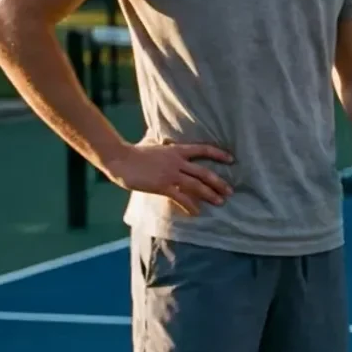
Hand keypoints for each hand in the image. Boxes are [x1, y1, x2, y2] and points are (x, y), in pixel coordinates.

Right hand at [101, 140, 233, 215]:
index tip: (232, 159)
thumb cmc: (134, 152)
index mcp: (176, 150)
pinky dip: (190, 205)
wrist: (119, 158)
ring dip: (210, 194)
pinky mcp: (162, 186)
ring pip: (196, 185)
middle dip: (219, 182)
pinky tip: (197, 212)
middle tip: (230, 191)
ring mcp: (170, 174)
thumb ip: (164, 145)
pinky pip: (180, 197)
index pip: (203, 149)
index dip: (218, 154)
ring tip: (220, 202)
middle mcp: (176, 161)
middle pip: (204, 172)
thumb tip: (164, 139)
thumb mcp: (154, 143)